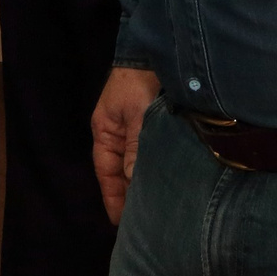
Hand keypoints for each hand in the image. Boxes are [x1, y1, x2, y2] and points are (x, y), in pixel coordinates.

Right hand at [91, 66, 161, 224]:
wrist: (159, 51)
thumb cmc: (140, 82)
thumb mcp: (137, 117)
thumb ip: (136, 149)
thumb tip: (133, 182)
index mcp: (107, 133)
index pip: (107, 173)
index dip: (113, 198)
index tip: (119, 224)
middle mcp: (121, 134)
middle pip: (123, 173)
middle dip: (131, 196)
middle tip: (142, 224)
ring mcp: (139, 130)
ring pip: (140, 165)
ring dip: (147, 183)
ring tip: (157, 210)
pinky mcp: (158, 126)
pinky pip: (155, 154)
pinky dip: (159, 169)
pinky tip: (169, 182)